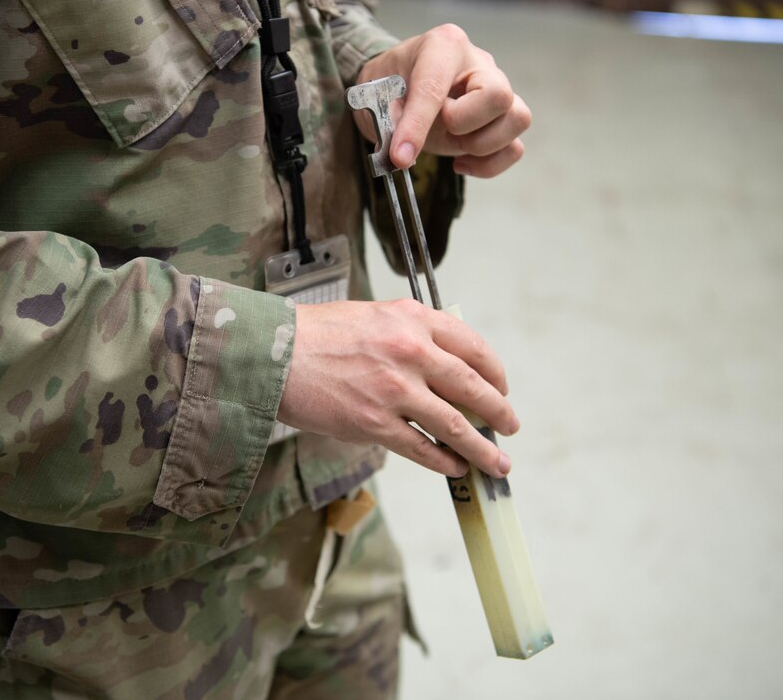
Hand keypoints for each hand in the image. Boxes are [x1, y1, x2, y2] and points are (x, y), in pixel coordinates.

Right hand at [277, 299, 518, 477]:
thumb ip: (410, 334)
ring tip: (498, 463)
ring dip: (483, 448)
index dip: (495, 372)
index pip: (473, 347)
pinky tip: (456, 468)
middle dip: (499, 413)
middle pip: (473, 388)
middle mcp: (411, 352)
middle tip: (510, 426)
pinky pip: (423, 448)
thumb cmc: (316, 334)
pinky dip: (444, 461)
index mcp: (413, 319)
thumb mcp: (373, 315)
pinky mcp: (375, 424)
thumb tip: (443, 364)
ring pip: (455, 426)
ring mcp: (395, 391)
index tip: (502, 387)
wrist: (273, 354)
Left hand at [354, 24, 530, 177]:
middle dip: (466, 125)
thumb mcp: (378, 95)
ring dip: (482, 145)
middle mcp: (478, 64)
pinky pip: (514, 147)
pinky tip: (461, 161)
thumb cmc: (392, 83)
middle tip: (443, 129)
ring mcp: (496, 89)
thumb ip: (390, 122)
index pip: (435, 87)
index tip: (400, 156)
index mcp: (443, 46)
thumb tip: (403, 157)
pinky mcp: (501, 118)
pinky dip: (489, 164)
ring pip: (518, 119)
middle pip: (499, 95)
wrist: (399, 83)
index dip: (417, 125)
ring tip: (452, 143)